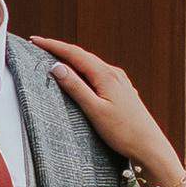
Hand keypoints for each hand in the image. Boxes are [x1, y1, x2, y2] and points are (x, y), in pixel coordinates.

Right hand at [30, 36, 181, 185]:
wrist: (150, 146)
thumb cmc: (123, 132)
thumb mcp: (95, 110)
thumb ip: (76, 88)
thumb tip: (57, 67)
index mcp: (106, 75)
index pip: (74, 54)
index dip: (53, 46)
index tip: (35, 40)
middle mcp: (114, 73)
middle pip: (83, 56)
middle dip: (60, 50)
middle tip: (39, 46)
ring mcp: (120, 82)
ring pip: (91, 65)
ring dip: (72, 60)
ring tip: (55, 58)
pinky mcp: (122, 91)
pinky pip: (99, 75)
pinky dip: (84, 71)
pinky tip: (81, 77)